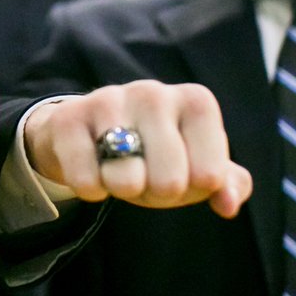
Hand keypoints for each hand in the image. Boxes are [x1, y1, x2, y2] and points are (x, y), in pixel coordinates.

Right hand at [22, 80, 251, 217]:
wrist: (88, 133)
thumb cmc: (155, 152)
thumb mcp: (196, 165)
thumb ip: (228, 183)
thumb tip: (228, 204)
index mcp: (195, 101)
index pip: (210, 176)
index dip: (195, 190)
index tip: (183, 174)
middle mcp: (154, 92)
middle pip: (170, 182)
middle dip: (157, 194)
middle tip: (147, 179)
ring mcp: (108, 100)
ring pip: (126, 179)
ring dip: (123, 191)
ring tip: (119, 174)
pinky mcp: (68, 117)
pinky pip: (86, 178)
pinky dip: (91, 190)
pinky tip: (91, 174)